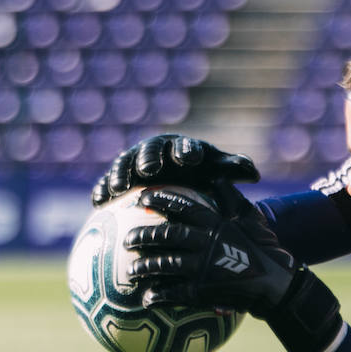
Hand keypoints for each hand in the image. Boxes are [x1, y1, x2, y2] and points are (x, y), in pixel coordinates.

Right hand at [91, 135, 259, 205]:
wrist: (179, 182)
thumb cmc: (203, 178)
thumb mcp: (220, 174)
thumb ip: (235, 170)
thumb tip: (253, 173)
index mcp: (184, 149)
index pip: (187, 148)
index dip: (187, 151)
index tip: (189, 159)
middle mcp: (157, 151)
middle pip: (151, 152)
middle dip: (148, 158)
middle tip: (148, 170)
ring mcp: (135, 162)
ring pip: (125, 164)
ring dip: (120, 174)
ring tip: (117, 188)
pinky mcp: (120, 176)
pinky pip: (108, 182)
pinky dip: (102, 189)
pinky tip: (97, 203)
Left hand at [125, 183, 342, 351]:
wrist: (276, 284)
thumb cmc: (264, 247)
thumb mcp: (250, 216)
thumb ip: (230, 197)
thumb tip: (216, 176)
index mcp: (214, 222)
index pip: (181, 206)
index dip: (158, 200)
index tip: (140, 198)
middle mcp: (204, 243)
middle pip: (166, 236)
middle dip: (143, 236)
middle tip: (127, 239)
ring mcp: (201, 268)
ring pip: (164, 264)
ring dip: (144, 267)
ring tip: (131, 271)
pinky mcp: (202, 291)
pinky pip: (173, 293)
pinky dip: (158, 295)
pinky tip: (146, 299)